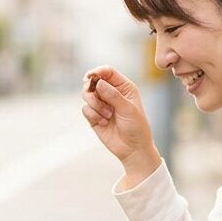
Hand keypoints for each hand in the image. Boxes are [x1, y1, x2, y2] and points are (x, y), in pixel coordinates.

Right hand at [80, 66, 161, 184]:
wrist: (132, 149)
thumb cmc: (136, 127)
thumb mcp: (128, 109)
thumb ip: (113, 95)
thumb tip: (98, 83)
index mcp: (123, 87)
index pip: (107, 72)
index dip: (97, 71)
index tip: (90, 76)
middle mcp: (111, 93)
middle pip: (93, 81)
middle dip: (92, 89)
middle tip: (96, 97)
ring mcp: (101, 104)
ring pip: (86, 94)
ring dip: (95, 105)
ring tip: (107, 115)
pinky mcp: (94, 115)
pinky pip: (85, 109)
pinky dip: (93, 115)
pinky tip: (103, 123)